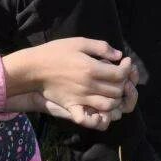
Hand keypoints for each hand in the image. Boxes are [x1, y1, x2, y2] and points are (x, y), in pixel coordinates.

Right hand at [2, 38, 137, 129]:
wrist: (33, 69)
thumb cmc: (55, 53)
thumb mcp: (78, 42)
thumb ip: (100, 47)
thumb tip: (118, 55)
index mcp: (92, 68)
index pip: (120, 74)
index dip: (127, 69)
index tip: (125, 63)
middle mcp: (89, 85)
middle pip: (117, 91)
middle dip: (123, 83)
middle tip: (120, 77)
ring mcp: (81, 98)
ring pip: (109, 105)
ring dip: (115, 99)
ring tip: (112, 91)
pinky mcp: (72, 106)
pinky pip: (89, 118)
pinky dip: (98, 118)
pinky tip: (100, 110)